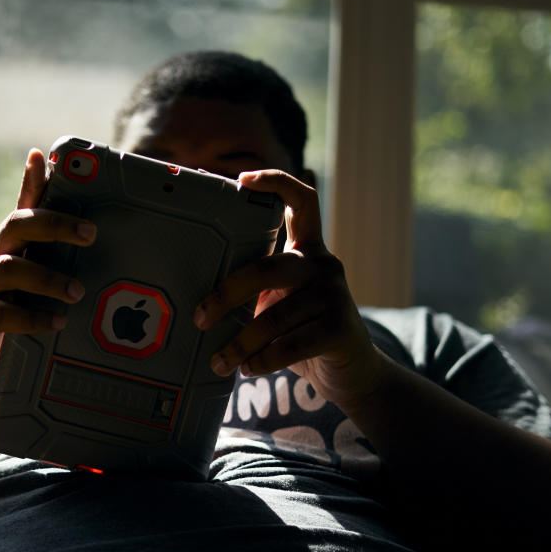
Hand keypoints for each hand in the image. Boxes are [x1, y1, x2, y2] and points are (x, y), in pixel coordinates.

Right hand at [0, 149, 96, 381]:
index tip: (47, 158)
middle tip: (90, 234)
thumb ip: (41, 226)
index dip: (34, 180)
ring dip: (46, 278)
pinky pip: (1, 314)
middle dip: (54, 224)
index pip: (25, 204)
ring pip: (9, 269)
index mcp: (13, 241)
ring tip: (76, 291)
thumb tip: (49, 170)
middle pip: (16, 226)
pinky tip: (57, 322)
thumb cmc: (7, 294)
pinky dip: (31, 318)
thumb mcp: (26, 260)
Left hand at [193, 169, 380, 408]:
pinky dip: (263, 360)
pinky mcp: (341, 328)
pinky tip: (248, 368)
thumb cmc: (303, 333)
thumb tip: (198, 301)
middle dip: (227, 294)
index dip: (275, 183)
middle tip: (200, 318)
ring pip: (275, 316)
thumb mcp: (282, 302)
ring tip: (219, 361)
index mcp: (308, 251)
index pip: (301, 201)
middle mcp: (323, 266)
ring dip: (240, 343)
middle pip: (268, 268)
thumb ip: (257, 289)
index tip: (242, 179)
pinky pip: (291, 343)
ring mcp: (335, 296)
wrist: (352, 372)